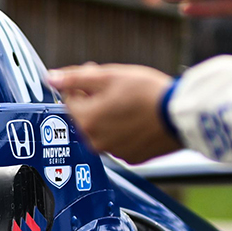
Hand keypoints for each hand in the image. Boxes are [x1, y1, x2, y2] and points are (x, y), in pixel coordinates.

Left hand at [47, 63, 180, 163]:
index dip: (80, 84)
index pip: (69, 99)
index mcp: (86, 120)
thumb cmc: (147, 93)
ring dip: (109, 115)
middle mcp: (95, 141)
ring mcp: (114, 152)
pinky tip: (140, 118)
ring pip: (103, 129)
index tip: (95, 73)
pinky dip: (125, 129)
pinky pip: (121, 140)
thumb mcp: (108, 76)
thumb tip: (51, 78)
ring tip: (131, 102)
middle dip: (94, 100)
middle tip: (116, 87)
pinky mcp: (132, 157)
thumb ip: (75, 78)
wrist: (180, 114)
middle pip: (86, 116)